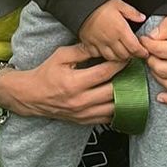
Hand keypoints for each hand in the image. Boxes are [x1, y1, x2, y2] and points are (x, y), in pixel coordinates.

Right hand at [0, 44, 119, 126]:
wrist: (32, 96)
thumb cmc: (46, 74)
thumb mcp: (60, 56)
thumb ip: (82, 50)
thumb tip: (101, 46)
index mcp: (74, 83)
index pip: (104, 73)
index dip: (119, 64)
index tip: (127, 57)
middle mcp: (80, 101)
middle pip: (113, 92)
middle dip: (127, 80)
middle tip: (133, 70)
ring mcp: (83, 113)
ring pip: (113, 108)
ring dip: (125, 96)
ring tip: (131, 85)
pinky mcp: (84, 120)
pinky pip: (107, 118)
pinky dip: (117, 110)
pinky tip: (122, 100)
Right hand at [79, 0, 146, 62]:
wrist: (80, 4)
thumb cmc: (99, 3)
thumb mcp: (119, 3)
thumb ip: (132, 12)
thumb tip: (142, 18)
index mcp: (120, 30)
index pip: (134, 48)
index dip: (141, 53)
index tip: (144, 53)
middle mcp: (110, 39)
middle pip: (124, 55)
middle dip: (131, 55)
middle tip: (133, 51)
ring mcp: (99, 43)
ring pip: (112, 58)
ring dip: (118, 57)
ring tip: (121, 52)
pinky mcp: (89, 44)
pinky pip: (97, 55)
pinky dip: (103, 55)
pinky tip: (106, 50)